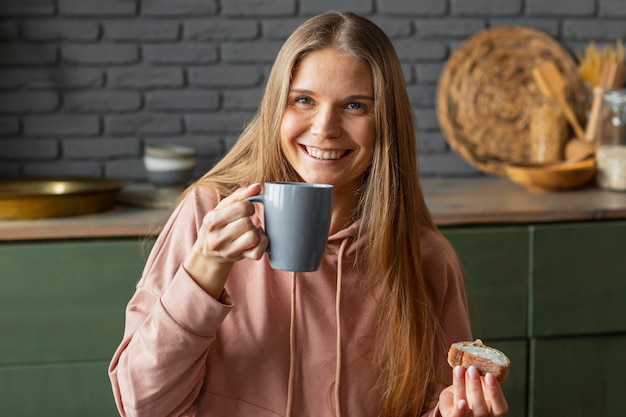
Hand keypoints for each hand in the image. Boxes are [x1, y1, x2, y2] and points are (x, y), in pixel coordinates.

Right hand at [183, 183, 268, 297]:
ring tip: (249, 230)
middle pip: (247, 223)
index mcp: (211, 220)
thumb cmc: (219, 223)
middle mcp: (216, 238)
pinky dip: (262, 243)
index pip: (242, 208)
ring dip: (256, 231)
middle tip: (246, 220)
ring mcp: (227, 251)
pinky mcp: (238, 259)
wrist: (208, 249)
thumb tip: (257, 186)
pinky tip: (256, 239)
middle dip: (250, 219)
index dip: (248, 206)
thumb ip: (240, 195)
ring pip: (253, 237)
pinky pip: (258, 252)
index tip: (246, 209)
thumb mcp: (223, 206)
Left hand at [438, 365, 507, 416]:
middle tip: (472, 368)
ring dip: (462, 387)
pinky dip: (458, 411)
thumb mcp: (474, 377)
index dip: (495, 391)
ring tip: (459, 369)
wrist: (452, 400)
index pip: (500, 405)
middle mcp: (482, 416)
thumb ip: (478, 363)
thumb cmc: (468, 389)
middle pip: (482, 406)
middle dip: (476, 386)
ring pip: (467, 408)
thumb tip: (478, 343)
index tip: (489, 375)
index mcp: (493, 408)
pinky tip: (459, 401)